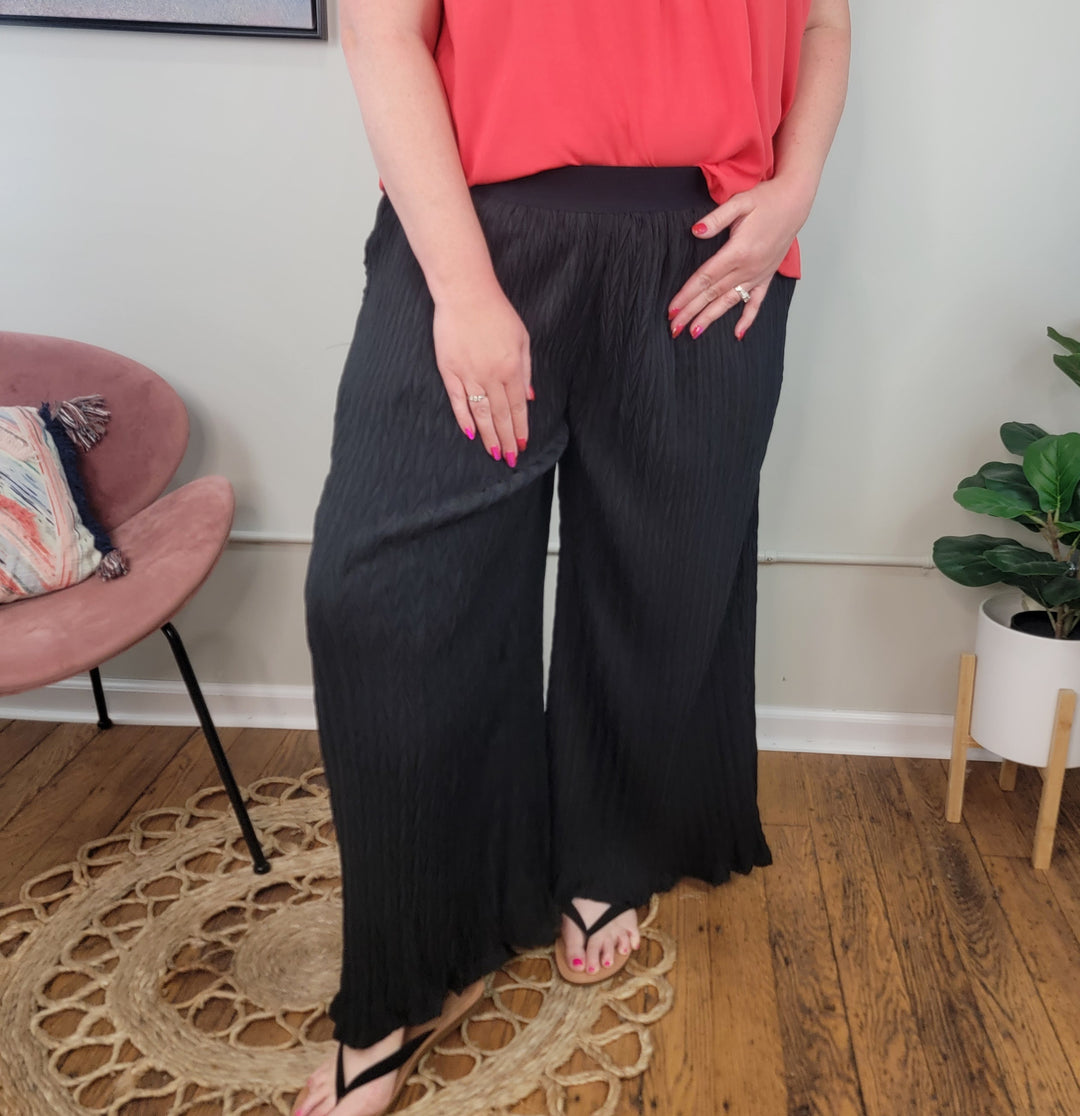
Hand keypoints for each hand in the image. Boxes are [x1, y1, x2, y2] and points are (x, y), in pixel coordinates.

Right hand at [432, 279, 532, 467]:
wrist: (465, 293)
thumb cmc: (497, 313)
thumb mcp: (521, 338)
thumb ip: (526, 369)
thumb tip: (528, 397)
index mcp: (511, 368)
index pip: (517, 407)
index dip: (520, 428)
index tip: (522, 445)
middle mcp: (491, 375)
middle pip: (500, 415)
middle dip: (506, 439)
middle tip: (510, 459)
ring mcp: (469, 374)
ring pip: (480, 413)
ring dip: (488, 435)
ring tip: (494, 452)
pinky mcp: (449, 370)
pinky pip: (457, 400)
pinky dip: (464, 418)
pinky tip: (470, 433)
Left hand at [667, 177, 811, 340]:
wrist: (796, 201)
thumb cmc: (767, 200)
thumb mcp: (740, 203)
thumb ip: (716, 219)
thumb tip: (695, 231)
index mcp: (738, 251)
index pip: (705, 278)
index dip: (687, 295)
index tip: (672, 309)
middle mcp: (748, 268)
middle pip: (713, 294)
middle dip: (691, 312)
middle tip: (674, 328)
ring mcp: (758, 274)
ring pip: (729, 301)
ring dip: (711, 318)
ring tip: (694, 332)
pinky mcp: (767, 276)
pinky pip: (756, 302)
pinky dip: (747, 318)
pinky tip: (737, 334)